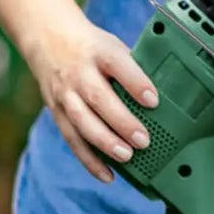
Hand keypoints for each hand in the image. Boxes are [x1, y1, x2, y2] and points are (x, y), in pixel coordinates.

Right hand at [26, 14, 158, 182]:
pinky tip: (107, 174)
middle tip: (143, 140)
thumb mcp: (113, 46)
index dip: (136, 83)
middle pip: (98, 98)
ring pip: (82, 121)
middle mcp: (79, 73)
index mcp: (99, 52)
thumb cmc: (92, 47)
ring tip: (127, 157)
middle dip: (121, 122)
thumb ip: (132, 69)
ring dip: (105, 143)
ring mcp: (65, 93)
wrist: (48, 38)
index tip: (154, 100)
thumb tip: (165, 94)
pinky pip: (72, 139)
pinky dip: (89, 160)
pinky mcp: (56, 111)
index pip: (118, 66)